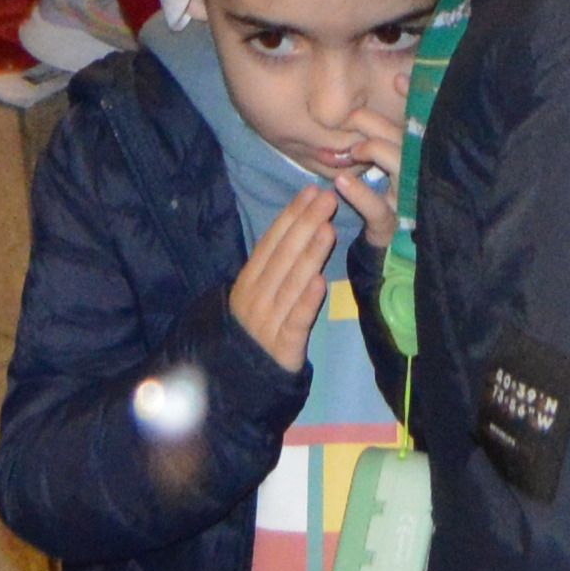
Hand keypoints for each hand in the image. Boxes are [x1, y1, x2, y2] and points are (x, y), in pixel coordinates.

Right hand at [224, 177, 358, 365]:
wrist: (242, 380)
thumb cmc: (259, 326)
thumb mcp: (260, 292)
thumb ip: (277, 263)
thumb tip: (302, 222)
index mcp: (248, 280)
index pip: (271, 242)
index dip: (291, 215)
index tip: (311, 191)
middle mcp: (255, 297)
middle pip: (282, 256)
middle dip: (305, 225)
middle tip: (327, 199)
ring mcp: (267, 322)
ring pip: (290, 283)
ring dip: (310, 255)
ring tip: (327, 229)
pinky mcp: (283, 347)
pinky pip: (295, 321)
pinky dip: (307, 302)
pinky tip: (320, 282)